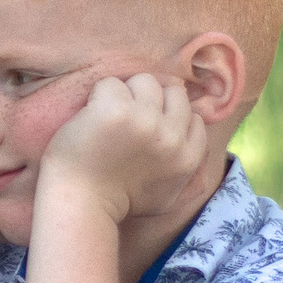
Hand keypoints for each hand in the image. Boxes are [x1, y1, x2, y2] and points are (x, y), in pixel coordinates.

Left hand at [38, 73, 207, 225]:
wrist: (81, 201)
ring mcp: (144, 120)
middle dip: (151, 100)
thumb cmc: (119, 200)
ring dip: (126, 93)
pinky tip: (91, 115)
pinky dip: (98, 95)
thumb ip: (189, 174)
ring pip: (145, 81)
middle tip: (128, 118)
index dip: (170, 116)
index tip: (149, 126)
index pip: (193, 116)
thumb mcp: (168, 196)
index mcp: (188, 157)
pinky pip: (112, 83)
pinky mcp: (115, 110)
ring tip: (110, 115)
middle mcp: (171, 136)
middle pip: (173, 92)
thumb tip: (200, 146)